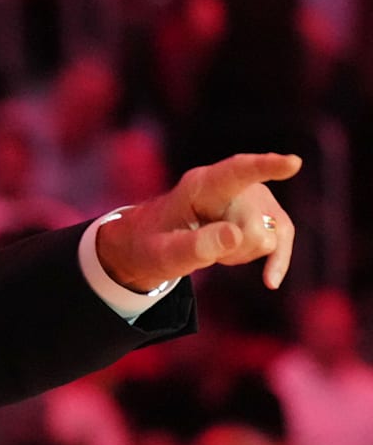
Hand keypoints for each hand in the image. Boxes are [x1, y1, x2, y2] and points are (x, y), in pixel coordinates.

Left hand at [96, 153, 301, 291]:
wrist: (151, 245)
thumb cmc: (151, 246)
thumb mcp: (162, 254)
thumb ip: (193, 246)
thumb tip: (236, 235)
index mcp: (199, 185)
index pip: (236, 172)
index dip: (264, 167)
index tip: (293, 163)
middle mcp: (231, 184)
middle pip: (255, 226)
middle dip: (234, 249)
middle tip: (198, 247)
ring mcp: (250, 197)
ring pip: (270, 235)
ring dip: (243, 253)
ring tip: (212, 247)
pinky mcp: (263, 213)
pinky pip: (282, 238)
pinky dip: (276, 261)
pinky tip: (270, 281)